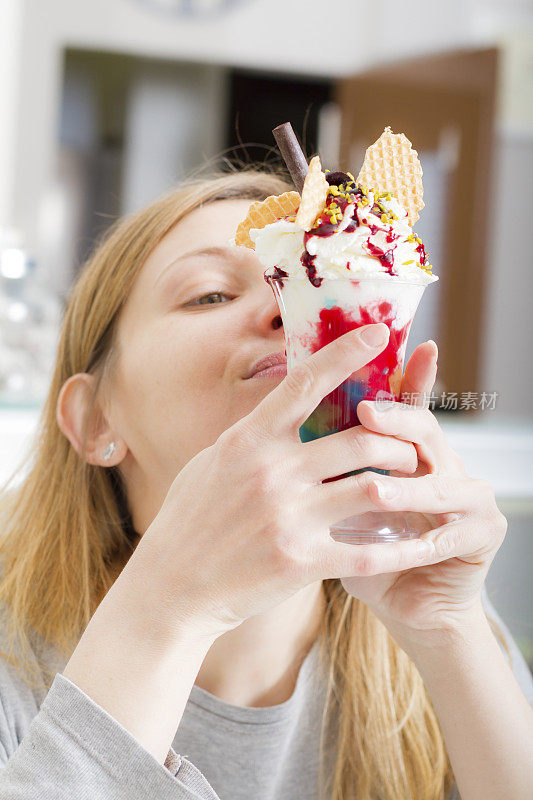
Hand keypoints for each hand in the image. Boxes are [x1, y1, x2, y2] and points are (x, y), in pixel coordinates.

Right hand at [130, 323, 428, 641]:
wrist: (171, 587)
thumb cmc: (188, 521)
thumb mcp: (211, 462)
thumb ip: (252, 436)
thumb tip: (284, 406)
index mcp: (247, 441)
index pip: (303, 383)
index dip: (345, 352)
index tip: (378, 331)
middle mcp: (270, 472)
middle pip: (358, 439)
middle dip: (397, 441)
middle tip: (412, 447)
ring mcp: (287, 517)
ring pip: (371, 487)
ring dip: (403, 483)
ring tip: (416, 485)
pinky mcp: (300, 562)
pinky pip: (367, 552)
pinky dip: (400, 548)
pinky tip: (419, 545)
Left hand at [339, 342, 507, 652]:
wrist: (406, 603)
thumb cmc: (360, 551)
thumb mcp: (337, 504)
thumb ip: (323, 466)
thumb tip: (277, 423)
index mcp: (408, 449)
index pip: (400, 404)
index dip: (392, 374)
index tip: (379, 339)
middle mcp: (442, 461)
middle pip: (422, 428)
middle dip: (395, 420)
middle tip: (366, 412)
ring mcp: (469, 494)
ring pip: (441, 479)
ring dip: (408, 488)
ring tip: (377, 491)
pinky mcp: (483, 532)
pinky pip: (457, 532)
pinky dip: (429, 541)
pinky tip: (411, 548)